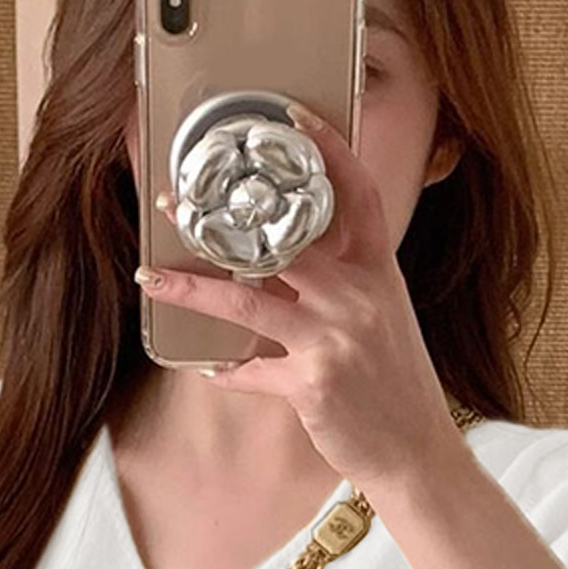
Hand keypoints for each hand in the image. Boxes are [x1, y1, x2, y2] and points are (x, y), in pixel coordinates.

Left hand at [137, 101, 468, 495]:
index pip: (356, 194)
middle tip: (174, 204)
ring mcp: (334, 339)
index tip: (292, 117)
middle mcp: (357, 297)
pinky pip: (251, 371)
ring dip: (190, 291)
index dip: (326, 150)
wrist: (416, 452)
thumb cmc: (395, 386)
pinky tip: (210, 370)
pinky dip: (226, 372)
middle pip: (279, 241)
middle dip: (220, 222)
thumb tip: (280, 265)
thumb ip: (340, 286)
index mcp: (378, 273)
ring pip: (246, 302)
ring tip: (151, 278)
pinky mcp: (313, 384)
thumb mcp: (382, 320)